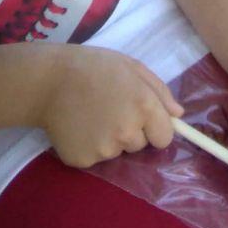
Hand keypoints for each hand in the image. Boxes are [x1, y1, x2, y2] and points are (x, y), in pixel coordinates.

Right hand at [39, 45, 182, 166]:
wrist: (49, 80)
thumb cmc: (94, 67)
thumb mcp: (131, 67)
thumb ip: (160, 91)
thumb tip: (178, 116)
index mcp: (144, 107)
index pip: (165, 138)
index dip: (155, 129)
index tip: (143, 119)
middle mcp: (127, 132)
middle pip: (140, 145)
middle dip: (131, 131)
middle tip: (110, 108)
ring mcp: (104, 150)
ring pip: (117, 151)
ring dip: (110, 138)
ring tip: (92, 114)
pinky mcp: (83, 161)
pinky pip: (96, 158)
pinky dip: (90, 145)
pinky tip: (78, 126)